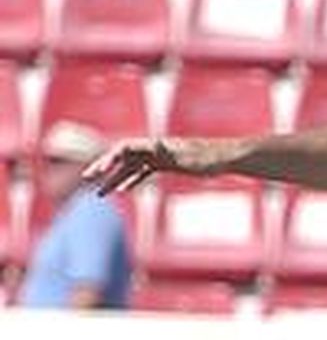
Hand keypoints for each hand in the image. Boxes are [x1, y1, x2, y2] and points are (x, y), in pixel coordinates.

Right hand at [83, 137, 231, 193]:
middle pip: (123, 157)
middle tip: (88, 180)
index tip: (99, 172)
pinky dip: (132, 179)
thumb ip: (172, 153)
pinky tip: (124, 190)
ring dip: (114, 178)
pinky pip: (143, 171)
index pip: (125, 148)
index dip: (110, 158)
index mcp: (156, 146)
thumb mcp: (191, 157)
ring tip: (100, 193)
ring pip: (130, 166)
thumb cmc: (211, 158)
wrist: (226, 157)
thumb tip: (160, 147)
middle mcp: (154, 149)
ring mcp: (159, 156)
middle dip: (104, 168)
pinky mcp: (166, 164)